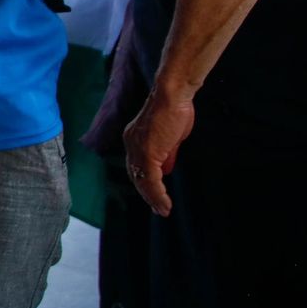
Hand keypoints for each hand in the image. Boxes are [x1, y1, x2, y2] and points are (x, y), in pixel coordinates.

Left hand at [122, 87, 195, 216]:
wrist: (173, 97)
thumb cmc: (175, 111)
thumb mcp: (170, 137)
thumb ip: (166, 153)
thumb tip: (166, 169)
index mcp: (134, 139)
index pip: (136, 166)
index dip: (144, 182)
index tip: (154, 195)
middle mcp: (131, 144)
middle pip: (136, 175)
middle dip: (147, 194)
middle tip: (158, 209)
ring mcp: (137, 149)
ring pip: (142, 180)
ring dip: (153, 198)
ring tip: (163, 210)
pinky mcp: (147, 152)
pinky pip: (151, 179)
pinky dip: (157, 194)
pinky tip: (164, 203)